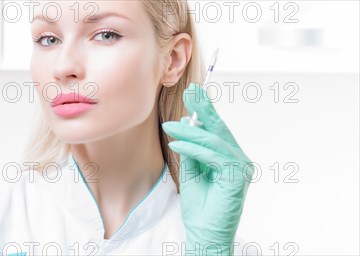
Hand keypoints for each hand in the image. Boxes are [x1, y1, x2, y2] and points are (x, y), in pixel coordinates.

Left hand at [161, 83, 254, 255]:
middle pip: (219, 129)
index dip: (206, 110)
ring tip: (169, 126)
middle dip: (203, 109)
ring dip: (188, 132)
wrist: (205, 234)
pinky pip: (211, 155)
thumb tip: (186, 123)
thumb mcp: (191, 172)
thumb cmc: (200, 208)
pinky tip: (175, 144)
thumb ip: (191, 150)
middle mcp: (239, 160)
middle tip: (190, 91)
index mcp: (230, 157)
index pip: (217, 130)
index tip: (193, 93)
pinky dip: (192, 148)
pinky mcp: (237, 176)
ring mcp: (241, 167)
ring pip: (213, 140)